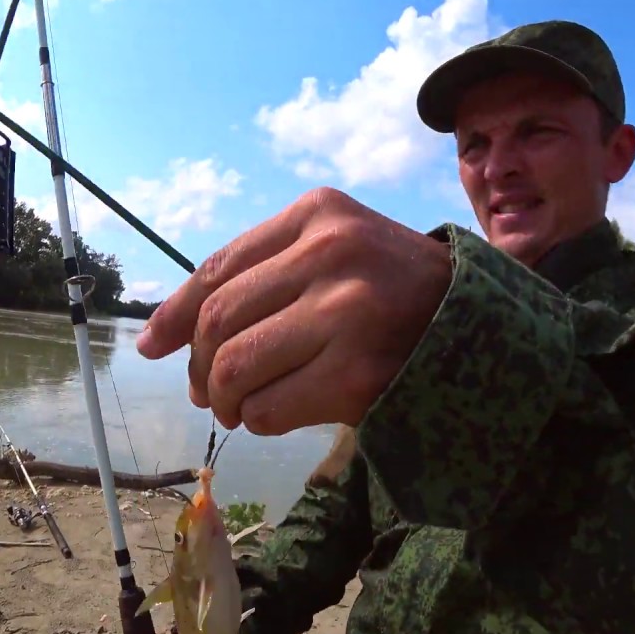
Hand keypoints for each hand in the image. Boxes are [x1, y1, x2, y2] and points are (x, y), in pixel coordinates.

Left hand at [137, 187, 452, 435]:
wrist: (482, 325)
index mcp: (318, 213)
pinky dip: (258, 420)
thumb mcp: (333, 251)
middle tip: (209, 392)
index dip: (174, 315)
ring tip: (236, 408)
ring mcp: (348, 313)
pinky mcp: (360, 373)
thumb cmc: (393, 291)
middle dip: (201, 367)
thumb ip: (257, 277)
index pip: (218, 268)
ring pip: (237, 367)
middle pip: (220, 320)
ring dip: (225, 400)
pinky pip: (270, 407)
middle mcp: (332, 253)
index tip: (151, 347)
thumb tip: (158, 338)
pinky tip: (273, 415)